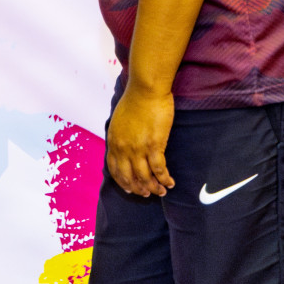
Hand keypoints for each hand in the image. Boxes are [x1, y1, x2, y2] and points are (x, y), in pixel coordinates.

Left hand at [105, 83, 174, 197]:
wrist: (146, 89)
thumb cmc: (135, 100)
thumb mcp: (119, 120)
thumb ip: (121, 136)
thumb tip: (125, 146)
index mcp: (114, 141)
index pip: (114, 169)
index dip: (123, 182)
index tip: (130, 189)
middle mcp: (123, 148)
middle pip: (129, 177)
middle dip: (138, 188)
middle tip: (147, 194)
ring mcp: (138, 148)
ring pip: (145, 177)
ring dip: (154, 188)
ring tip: (161, 192)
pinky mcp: (154, 146)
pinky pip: (159, 169)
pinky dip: (164, 179)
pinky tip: (170, 183)